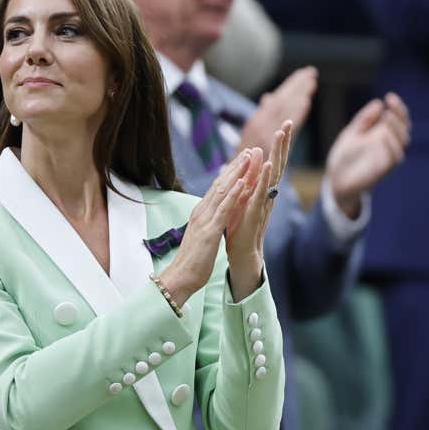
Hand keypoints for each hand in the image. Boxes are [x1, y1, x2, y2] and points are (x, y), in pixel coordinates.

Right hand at [159, 150, 262, 305]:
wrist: (180, 277)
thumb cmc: (192, 260)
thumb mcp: (202, 235)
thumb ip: (207, 223)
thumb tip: (213, 216)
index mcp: (200, 213)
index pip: (216, 189)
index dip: (229, 174)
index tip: (240, 161)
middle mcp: (201, 212)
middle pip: (219, 184)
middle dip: (234, 167)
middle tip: (247, 152)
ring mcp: (205, 220)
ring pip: (222, 191)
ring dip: (236, 173)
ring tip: (248, 158)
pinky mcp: (211, 231)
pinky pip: (224, 209)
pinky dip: (234, 194)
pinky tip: (243, 183)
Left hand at [225, 121, 292, 297]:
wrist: (242, 252)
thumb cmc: (241, 226)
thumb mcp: (244, 197)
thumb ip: (250, 181)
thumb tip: (252, 163)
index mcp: (264, 188)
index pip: (274, 161)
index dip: (279, 144)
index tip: (283, 124)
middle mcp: (268, 192)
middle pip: (279, 162)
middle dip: (283, 142)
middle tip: (288, 121)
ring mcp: (264, 200)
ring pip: (274, 172)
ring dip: (278, 152)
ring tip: (281, 134)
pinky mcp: (256, 210)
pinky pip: (263, 191)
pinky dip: (267, 177)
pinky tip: (270, 163)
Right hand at [238, 66, 316, 156]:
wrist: (236, 180)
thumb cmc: (245, 159)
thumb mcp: (250, 134)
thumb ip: (263, 114)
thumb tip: (269, 96)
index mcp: (259, 120)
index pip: (279, 99)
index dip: (292, 86)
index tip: (305, 74)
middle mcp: (261, 124)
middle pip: (283, 101)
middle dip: (297, 86)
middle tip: (311, 72)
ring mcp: (265, 134)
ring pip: (284, 110)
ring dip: (298, 95)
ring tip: (311, 82)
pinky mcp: (270, 145)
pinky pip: (286, 127)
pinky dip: (296, 114)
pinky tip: (305, 103)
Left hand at [324, 93, 410, 217]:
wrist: (335, 181)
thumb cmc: (345, 157)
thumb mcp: (352, 133)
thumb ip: (364, 120)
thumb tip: (378, 103)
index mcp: (382, 134)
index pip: (398, 119)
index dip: (398, 107)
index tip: (389, 96)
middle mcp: (388, 145)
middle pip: (405, 128)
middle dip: (400, 114)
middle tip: (391, 102)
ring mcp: (387, 157)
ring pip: (403, 142)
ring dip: (397, 127)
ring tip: (386, 116)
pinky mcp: (383, 170)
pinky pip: (395, 158)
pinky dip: (391, 145)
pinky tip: (384, 134)